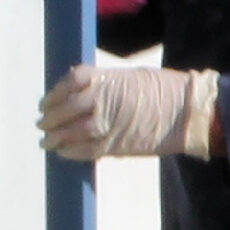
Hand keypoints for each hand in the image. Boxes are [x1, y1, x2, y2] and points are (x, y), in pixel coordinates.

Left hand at [38, 65, 219, 161]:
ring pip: (72, 131)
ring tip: (47, 141)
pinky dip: (71, 151)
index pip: (70, 82)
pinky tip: (62, 152)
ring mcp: (109, 123)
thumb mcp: (131, 77)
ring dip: (56, 137)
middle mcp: (103, 98)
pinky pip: (86, 149)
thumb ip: (105, 84)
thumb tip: (82, 92)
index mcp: (108, 78)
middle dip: (51, 118)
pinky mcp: (117, 144)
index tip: (45, 102)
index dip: (54, 94)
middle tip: (41, 124)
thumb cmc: (164, 90)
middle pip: (67, 108)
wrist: (187, 111)